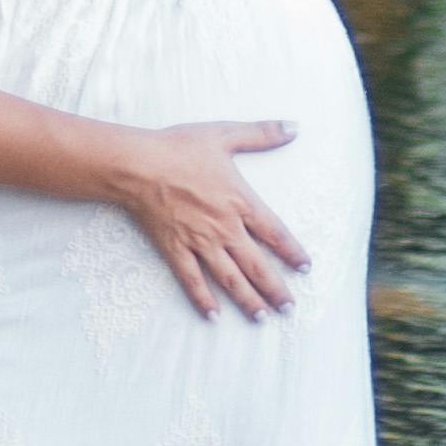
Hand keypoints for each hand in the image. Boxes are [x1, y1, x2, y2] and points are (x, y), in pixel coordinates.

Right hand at [107, 118, 309, 319]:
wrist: (140, 165)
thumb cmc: (181, 147)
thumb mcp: (225, 134)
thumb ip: (262, 134)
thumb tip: (295, 127)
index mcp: (240, 202)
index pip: (275, 233)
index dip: (292, 252)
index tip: (305, 268)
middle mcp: (225, 228)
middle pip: (257, 266)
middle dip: (275, 289)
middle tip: (290, 308)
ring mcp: (200, 243)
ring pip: (230, 280)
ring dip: (248, 301)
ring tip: (262, 318)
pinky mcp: (176, 251)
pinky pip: (193, 281)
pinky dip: (204, 300)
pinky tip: (213, 317)